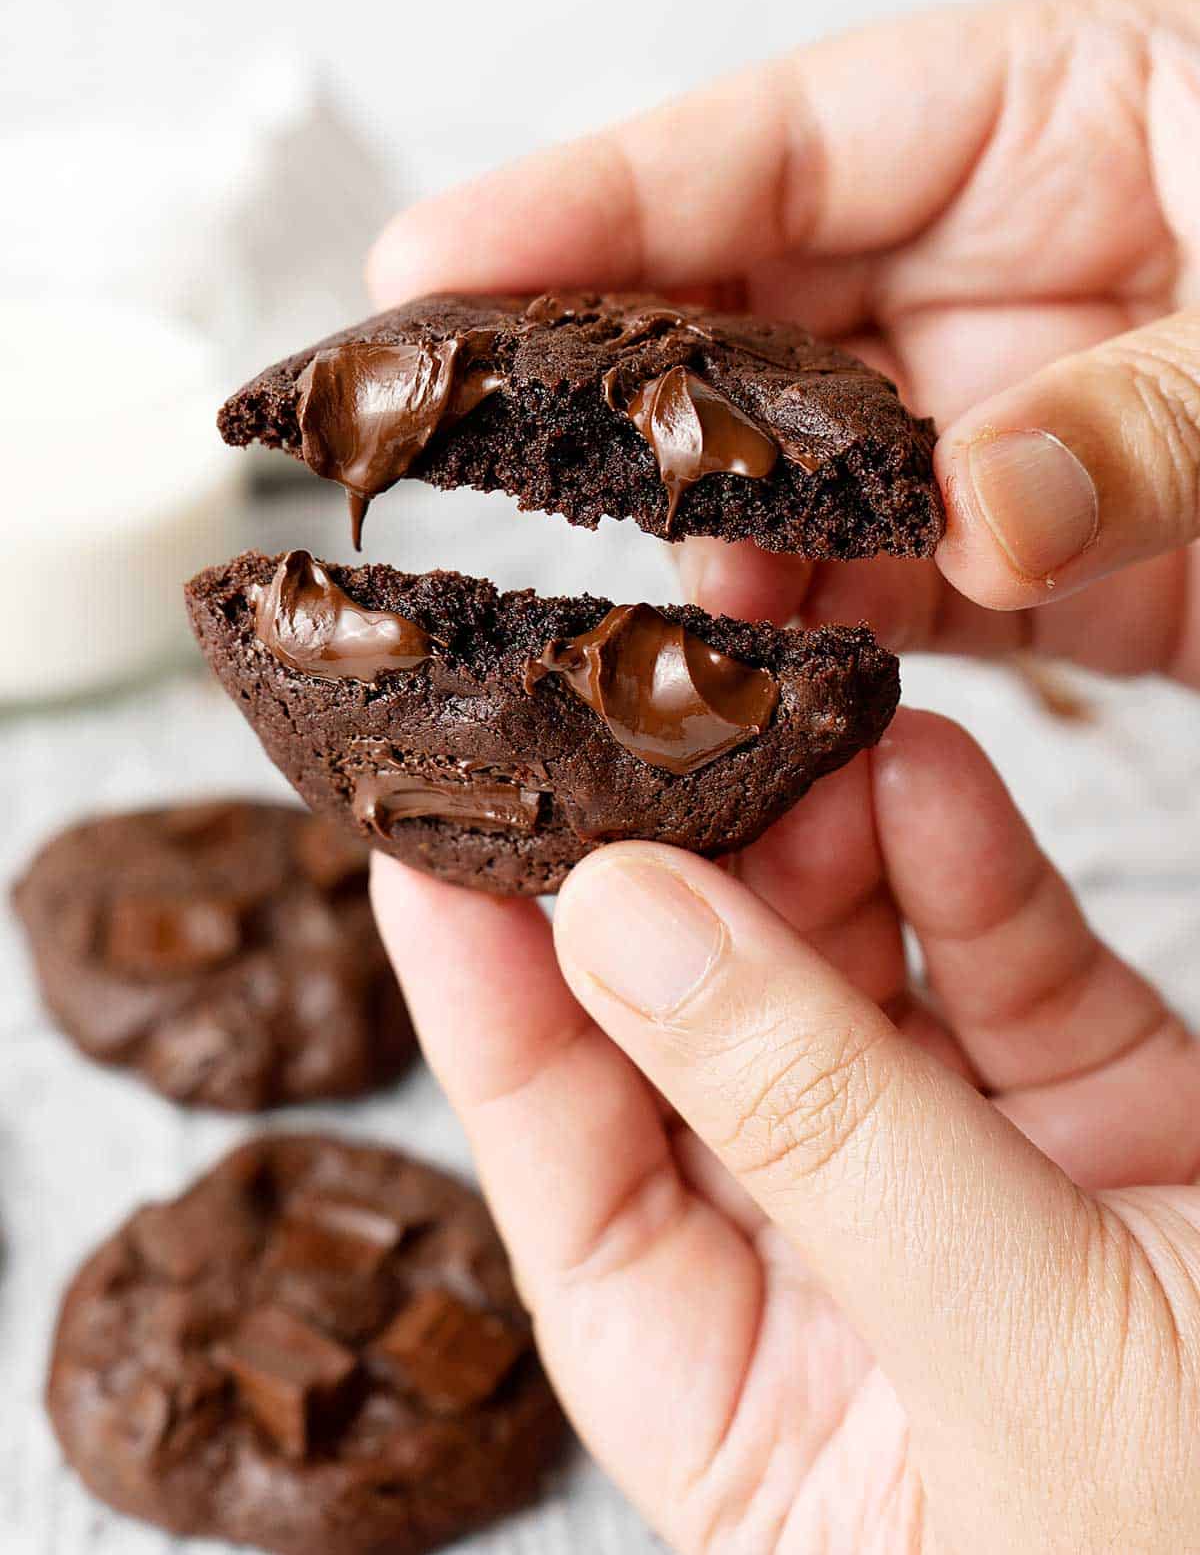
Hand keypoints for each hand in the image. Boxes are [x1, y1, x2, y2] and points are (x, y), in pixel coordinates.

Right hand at [368, 0, 1199, 684]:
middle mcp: (1006, 262)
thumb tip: (979, 508)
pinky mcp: (1048, 551)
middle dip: (606, 387)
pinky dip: (813, 636)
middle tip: (460, 450)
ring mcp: (1010, 414)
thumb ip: (1156, 401)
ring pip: (798, 473)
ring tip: (636, 612)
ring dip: (712, 544)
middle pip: (748, 309)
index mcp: (1061, 112)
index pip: (782, 140)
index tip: (441, 264)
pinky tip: (750, 676)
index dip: (594, 199)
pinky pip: (886, 588)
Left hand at [373, 712, 1199, 1552]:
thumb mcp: (1008, 1355)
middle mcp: (835, 1275)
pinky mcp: (1104, 1106)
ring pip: (851, 972)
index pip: (564, 1169)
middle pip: (700, 1036)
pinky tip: (922, 766)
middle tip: (644, 727)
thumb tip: (616, 921)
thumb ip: (813, 1121)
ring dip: (824, 839)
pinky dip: (965, 860)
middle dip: (679, 878)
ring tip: (802, 723)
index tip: (430, 833)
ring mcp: (970, 1177)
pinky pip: (1001, 961)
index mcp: (746, 1400)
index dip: (486, 996)